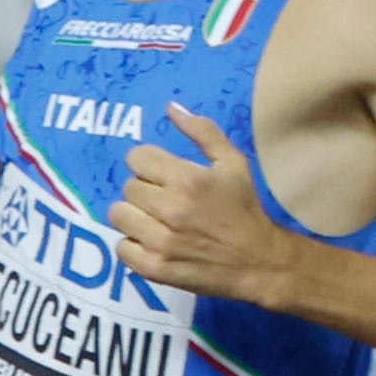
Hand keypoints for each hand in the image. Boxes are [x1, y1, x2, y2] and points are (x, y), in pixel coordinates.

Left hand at [110, 106, 303, 306]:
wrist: (257, 260)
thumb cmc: (243, 208)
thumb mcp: (233, 163)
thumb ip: (203, 132)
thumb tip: (171, 108)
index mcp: (189, 180)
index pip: (137, 158)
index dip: (148, 163)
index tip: (161, 173)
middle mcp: (171, 209)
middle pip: (128, 186)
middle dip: (144, 189)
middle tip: (165, 198)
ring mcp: (160, 241)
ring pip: (118, 214)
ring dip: (134, 215)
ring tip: (156, 219)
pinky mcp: (153, 267)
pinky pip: (120, 246)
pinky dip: (132, 244)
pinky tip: (153, 241)